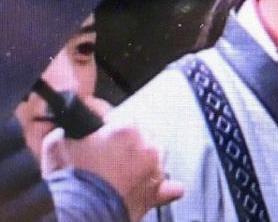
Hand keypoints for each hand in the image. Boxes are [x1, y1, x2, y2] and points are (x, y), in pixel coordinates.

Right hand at [41, 125, 183, 221]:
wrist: (78, 215)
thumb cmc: (69, 181)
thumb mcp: (57, 146)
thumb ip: (64, 132)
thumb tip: (64, 128)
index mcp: (125, 128)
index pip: (119, 117)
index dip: (106, 126)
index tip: (99, 134)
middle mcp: (146, 145)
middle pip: (141, 135)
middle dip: (127, 142)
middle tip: (109, 156)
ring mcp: (154, 169)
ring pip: (155, 156)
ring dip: (145, 160)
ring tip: (126, 171)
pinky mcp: (155, 192)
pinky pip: (169, 188)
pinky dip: (168, 188)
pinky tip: (169, 189)